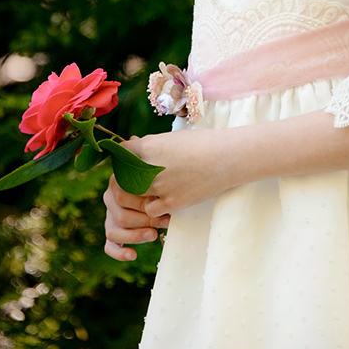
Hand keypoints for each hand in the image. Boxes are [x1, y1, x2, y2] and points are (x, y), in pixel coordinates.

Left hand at [103, 129, 234, 260]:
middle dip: (126, 179)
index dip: (123, 157)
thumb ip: (151, 144)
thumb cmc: (202, 143)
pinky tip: (164, 200)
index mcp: (148, 147)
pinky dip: (154, 207)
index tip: (129, 160)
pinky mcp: (171, 203)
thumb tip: (133, 144)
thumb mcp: (173, 138)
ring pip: (133, 197)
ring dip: (139, 195)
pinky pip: (150, 211)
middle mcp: (149, 167)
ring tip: (150, 190)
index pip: (121, 153)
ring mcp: (160, 187)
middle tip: (134, 179)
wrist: (227, 157)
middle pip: (122, 178)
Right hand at [103, 174, 169, 261]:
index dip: (143, 204)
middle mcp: (110, 199)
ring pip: (114, 232)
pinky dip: (120, 253)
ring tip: (154, 234)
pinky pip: (110, 246)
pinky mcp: (113, 231)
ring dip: (136, 236)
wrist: (159, 182)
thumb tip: (158, 201)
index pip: (123, 197)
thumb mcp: (154, 177)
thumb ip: (151, 185)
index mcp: (116, 183)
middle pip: (121, 216)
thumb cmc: (159, 178)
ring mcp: (110, 216)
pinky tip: (133, 255)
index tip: (161, 206)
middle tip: (165, 221)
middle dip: (146, 221)